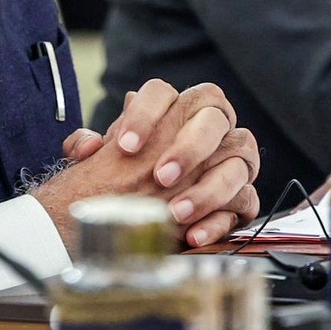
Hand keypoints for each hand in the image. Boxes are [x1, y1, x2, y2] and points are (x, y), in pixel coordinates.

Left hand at [34, 80, 259, 250]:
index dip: (146, 114)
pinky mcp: (241, 197)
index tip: (125, 147)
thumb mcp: (99, 164)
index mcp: (173, 109)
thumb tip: (88, 144)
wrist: (139, 220)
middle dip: (189, 147)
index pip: (165, 93)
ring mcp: (232, 159)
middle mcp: (210, 127)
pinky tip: (192, 236)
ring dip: (209, 186)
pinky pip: (245, 201)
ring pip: (240, 156)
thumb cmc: (122, 182)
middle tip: (161, 177)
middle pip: (215, 116)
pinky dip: (219, 219)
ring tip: (176, 212)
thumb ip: (85, 147)